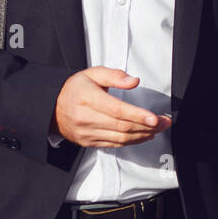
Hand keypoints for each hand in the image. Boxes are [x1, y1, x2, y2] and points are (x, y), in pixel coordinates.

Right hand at [53, 67, 171, 146]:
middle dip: (147, 126)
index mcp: (87, 98)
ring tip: (159, 129)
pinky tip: (144, 135)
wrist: (53, 107)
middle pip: (121, 126)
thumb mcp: (92, 73)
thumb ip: (114, 75)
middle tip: (164, 122)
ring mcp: (86, 133)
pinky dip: (132, 141)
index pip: (116, 110)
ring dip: (142, 135)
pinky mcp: (88, 142)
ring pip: (120, 138)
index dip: (137, 115)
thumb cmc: (76, 88)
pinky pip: (114, 144)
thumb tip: (134, 81)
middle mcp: (85, 118)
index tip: (154, 118)